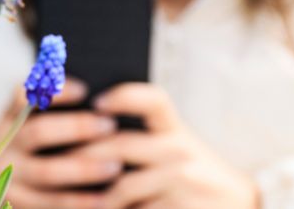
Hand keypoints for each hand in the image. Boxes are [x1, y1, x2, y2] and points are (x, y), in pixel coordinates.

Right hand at [0, 78, 120, 208]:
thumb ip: (51, 108)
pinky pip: (47, 203)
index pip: (24, 97)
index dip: (52, 92)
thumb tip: (92, 92)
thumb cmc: (30, 145)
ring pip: (46, 172)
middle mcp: (2, 145)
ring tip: (115, 166)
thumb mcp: (29, 121)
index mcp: (8, 118)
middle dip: (76, 127)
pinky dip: (76, 202)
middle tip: (109, 125)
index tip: (84, 90)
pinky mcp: (11, 202)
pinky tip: (103, 200)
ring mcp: (4, 175)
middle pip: (39, 132)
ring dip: (83, 169)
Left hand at [78, 83, 258, 208]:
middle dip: (83, 156)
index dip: (123, 96)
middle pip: (121, 145)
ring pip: (122, 187)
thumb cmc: (193, 177)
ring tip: (77, 201)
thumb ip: (143, 140)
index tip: (97, 102)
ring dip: (96, 198)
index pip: (152, 99)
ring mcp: (183, 181)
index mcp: (176, 130)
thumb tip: (85, 133)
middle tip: (57, 164)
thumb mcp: (176, 151)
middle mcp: (181, 150)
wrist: (236, 204)